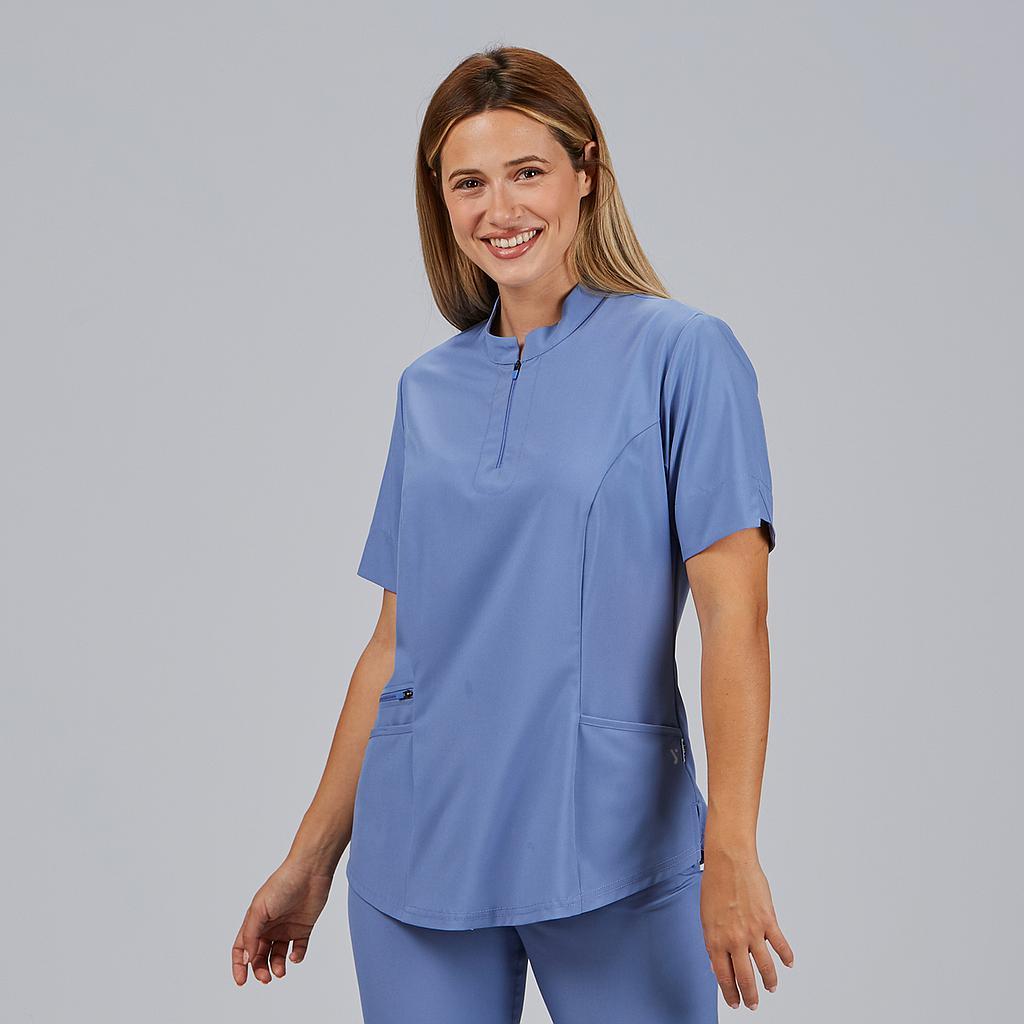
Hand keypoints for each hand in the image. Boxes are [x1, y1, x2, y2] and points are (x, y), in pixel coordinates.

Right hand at [231, 859, 334, 985]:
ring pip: (278, 956)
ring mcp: (286, 928)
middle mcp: (269, 926)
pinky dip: (296, 957)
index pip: (242, 947)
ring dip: (277, 966)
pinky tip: (295, 956)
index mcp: (255, 921)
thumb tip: (246, 958)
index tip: (241, 981)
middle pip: (259, 955)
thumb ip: (251, 935)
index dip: (239, 965)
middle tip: (266, 978)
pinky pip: (298, 949)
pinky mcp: (303, 928)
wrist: (310, 872)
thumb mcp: (259, 910)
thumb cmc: (282, 884)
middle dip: (260, 969)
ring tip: (280, 971)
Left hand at [699, 851, 793, 1009]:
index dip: (730, 993)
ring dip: (769, 982)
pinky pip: (780, 945)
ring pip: (765, 967)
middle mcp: (734, 939)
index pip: (724, 976)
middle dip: (750, 996)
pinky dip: (787, 957)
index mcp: (715, 939)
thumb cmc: (715, 884)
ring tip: (771, 988)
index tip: (734, 1002)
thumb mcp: (706, 917)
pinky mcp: (768, 920)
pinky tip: (789, 964)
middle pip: (745, 978)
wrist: (729, 860)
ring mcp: (753, 931)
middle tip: (752, 1005)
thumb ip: (712, 942)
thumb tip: (716, 963)